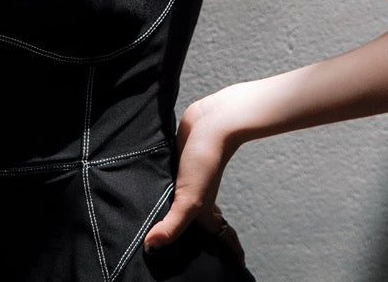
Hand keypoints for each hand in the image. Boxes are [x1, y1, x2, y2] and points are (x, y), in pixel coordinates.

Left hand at [143, 94, 245, 263]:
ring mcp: (188, 182)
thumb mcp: (190, 197)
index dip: (228, 253)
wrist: (212, 121)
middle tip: (200, 257)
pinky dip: (169, 194)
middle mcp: (198, 199)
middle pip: (203, 226)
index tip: (236, 267)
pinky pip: (173, 186)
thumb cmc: (206, 158)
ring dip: (182, 217)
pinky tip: (160, 194)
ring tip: (175, 232)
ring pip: (185, 206)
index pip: (219, 239)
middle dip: (204, 241)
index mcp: (203, 211)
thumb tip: (151, 247)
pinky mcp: (178, 165)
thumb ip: (172, 224)